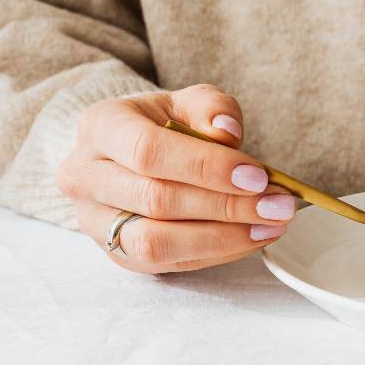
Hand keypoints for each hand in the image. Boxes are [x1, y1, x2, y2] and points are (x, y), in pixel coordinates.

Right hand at [56, 83, 297, 273]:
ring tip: (271, 226)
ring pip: (155, 243)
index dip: (205, 167)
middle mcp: (85, 176)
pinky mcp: (117, 254)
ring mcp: (95, 221)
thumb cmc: (164, 122)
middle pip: (155, 200)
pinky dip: (217, 253)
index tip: (258, 176)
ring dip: (222, 239)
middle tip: (279, 205)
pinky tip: (253, 237)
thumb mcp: (189, 101)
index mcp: (100, 126)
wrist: (132, 151)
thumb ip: (211, 108)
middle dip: (226, 206)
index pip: (149, 151)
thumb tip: (226, 132)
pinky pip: (167, 263)